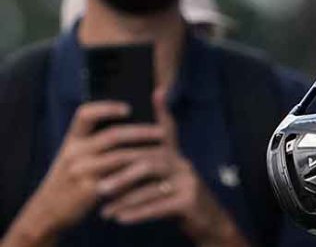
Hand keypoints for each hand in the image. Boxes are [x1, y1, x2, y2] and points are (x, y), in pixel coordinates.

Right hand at [8, 101, 165, 239]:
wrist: (48, 210)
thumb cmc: (70, 178)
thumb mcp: (75, 156)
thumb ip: (95, 140)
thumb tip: (131, 118)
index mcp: (72, 139)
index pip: (85, 114)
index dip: (107, 107)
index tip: (129, 108)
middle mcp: (74, 152)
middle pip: (112, 135)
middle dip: (141, 132)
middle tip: (164, 131)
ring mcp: (80, 171)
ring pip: (120, 156)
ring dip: (145, 152)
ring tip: (165, 150)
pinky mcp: (87, 190)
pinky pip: (118, 178)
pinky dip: (138, 173)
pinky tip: (153, 171)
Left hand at [96, 89, 247, 246]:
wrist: (207, 221)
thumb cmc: (178, 196)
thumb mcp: (165, 174)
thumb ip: (147, 158)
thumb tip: (131, 136)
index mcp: (175, 155)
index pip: (164, 130)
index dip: (156, 115)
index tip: (135, 105)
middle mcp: (183, 164)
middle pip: (150, 161)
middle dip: (121, 174)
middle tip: (97, 186)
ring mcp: (189, 182)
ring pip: (152, 186)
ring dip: (125, 198)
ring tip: (103, 210)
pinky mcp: (190, 202)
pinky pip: (159, 206)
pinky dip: (138, 213)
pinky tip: (119, 219)